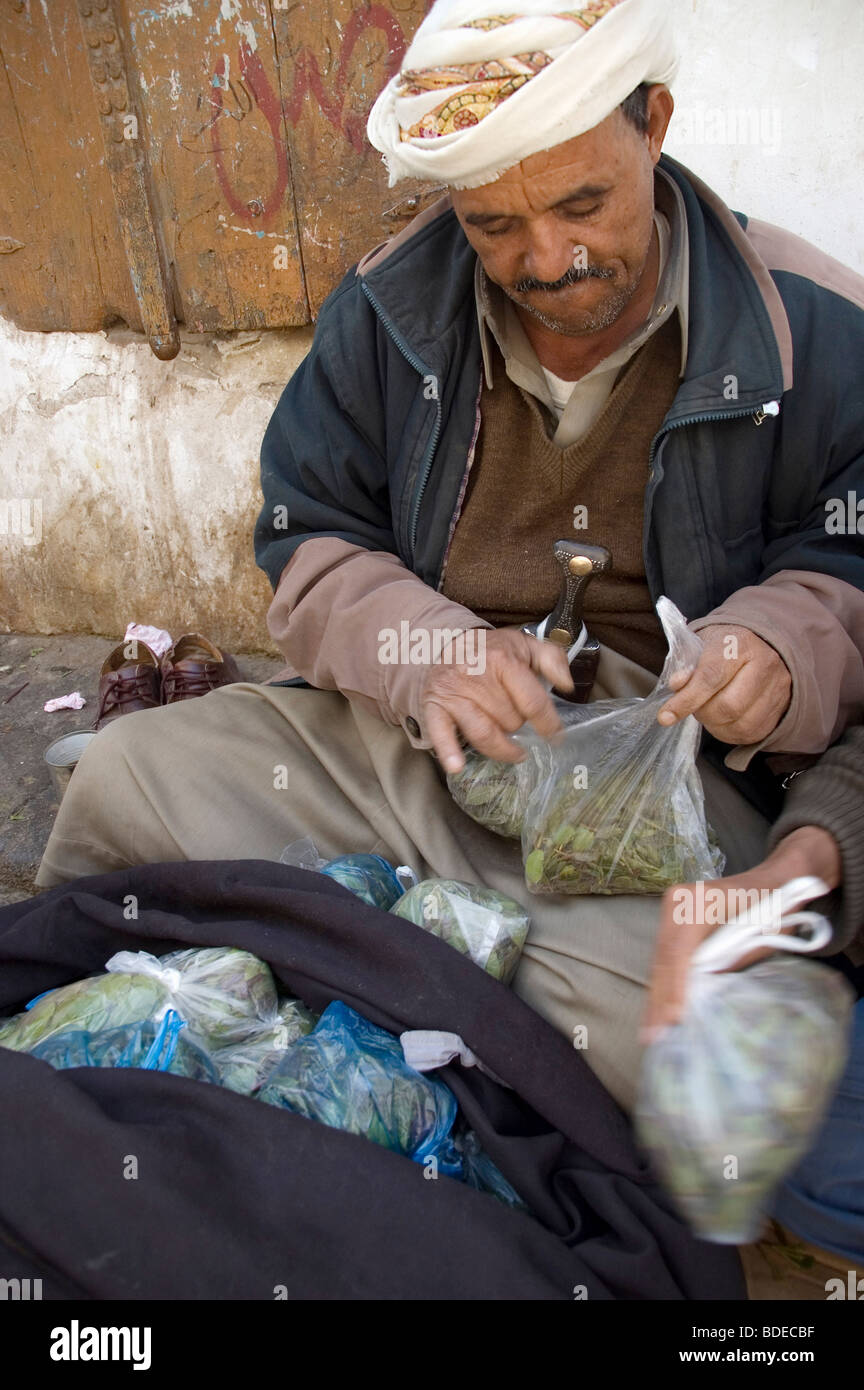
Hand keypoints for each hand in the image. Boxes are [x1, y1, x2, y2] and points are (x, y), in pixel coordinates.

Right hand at [419, 627, 574, 772]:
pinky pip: (441, 732)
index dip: (548, 724)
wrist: (445, 643)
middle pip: (510, 721)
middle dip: (518, 724)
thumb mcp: (525, 645)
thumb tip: (566, 684)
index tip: (556, 736)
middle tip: (517, 719)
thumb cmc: (491, 650)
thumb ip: (552, 659)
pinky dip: (448, 751)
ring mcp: (455, 694)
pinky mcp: (435, 706)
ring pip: (484, 734)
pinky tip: (456, 766)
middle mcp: (477, 676)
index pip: (532, 702)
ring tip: (514, 752)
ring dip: (502, 748)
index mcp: (503, 660)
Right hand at [642, 825, 841, 1041]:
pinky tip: (658, 1007)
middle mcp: (678, 901)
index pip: (679, 951)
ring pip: (660, 958)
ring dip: (657, 994)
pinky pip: (665, 955)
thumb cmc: (775, 907)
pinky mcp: (673, 919)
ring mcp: (672, 908)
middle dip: (659, 998)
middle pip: (663, 957)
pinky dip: (664, 982)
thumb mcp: (760, 937)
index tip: (674, 1018)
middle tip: (653, 1036)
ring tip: (651, 1030)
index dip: (675, 986)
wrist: (775, 880)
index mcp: (699, 902)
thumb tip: (703, 992)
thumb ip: (730, 962)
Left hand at [657, 624, 790, 744]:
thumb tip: (677, 684)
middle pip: (729, 706)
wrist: (762, 643)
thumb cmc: (724, 646)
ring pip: (741, 725)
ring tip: (708, 710)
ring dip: (715, 726)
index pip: (711, 677)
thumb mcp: (701, 643)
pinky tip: (722, 720)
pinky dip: (729, 732)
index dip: (687, 699)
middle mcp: (765, 665)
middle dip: (702, 713)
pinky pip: (751, 734)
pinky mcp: (781, 710)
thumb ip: (686, 663)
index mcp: (741, 643)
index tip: (665, 716)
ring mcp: (778, 689)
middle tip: (694, 705)